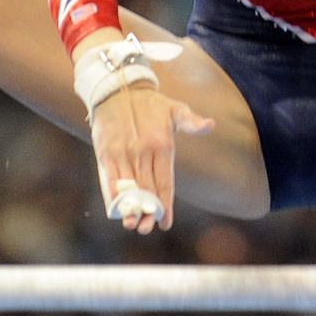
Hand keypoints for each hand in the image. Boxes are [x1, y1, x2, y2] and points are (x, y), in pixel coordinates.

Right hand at [89, 83, 213, 232]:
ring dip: (130, 208)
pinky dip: (112, 195)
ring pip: (128, 188)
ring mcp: (122, 153)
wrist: (118, 87)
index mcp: (161, 145)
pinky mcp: (105, 153)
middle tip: (150, 228)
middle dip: (148, 211)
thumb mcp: (176, 109)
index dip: (165, 204)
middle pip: (147, 189)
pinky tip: (116, 209)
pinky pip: (108, 179)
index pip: (164, 182)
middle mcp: (142, 152)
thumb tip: (210, 125)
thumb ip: (192, 121)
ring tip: (134, 224)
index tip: (165, 222)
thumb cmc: (151, 103)